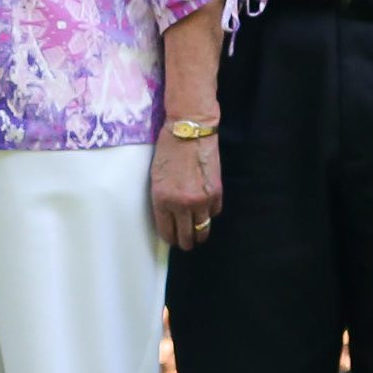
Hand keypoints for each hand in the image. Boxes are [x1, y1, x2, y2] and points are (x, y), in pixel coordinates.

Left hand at [150, 132, 222, 250]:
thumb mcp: (156, 177)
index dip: (170, 239)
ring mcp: (201, 200)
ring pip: (203, 230)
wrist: (190, 130)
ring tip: (197, 233)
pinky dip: (210, 214)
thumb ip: (162, 200)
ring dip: (199, 234)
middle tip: (186, 242)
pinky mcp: (216, 193)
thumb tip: (169, 217)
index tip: (172, 240)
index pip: (167, 232)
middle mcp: (181, 204)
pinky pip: (214, 213)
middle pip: (186, 237)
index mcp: (162, 200)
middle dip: (185, 242)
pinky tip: (205, 209)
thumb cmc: (168, 149)